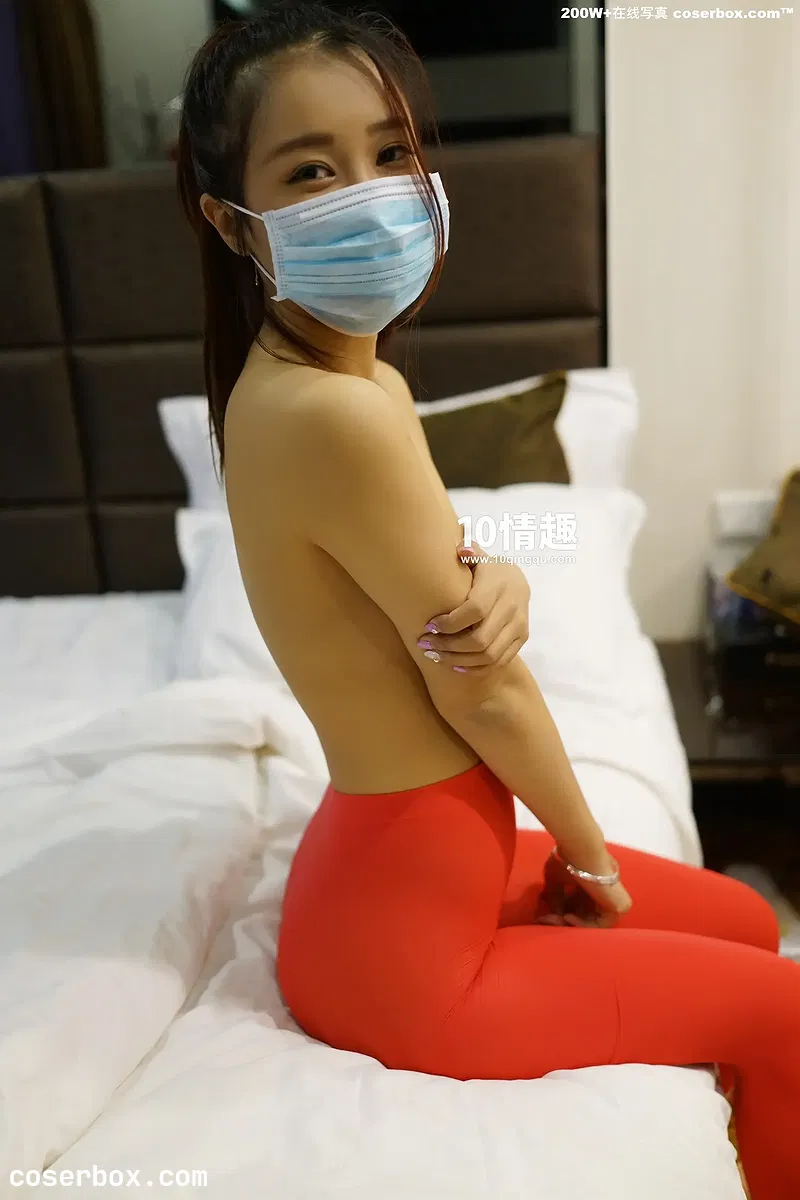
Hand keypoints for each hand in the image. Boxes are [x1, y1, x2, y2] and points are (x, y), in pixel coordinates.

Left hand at [418, 545, 529, 673]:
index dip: (450, 623)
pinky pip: (497, 662)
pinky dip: (474, 668)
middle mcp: (512, 608)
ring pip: (488, 655)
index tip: (428, 626)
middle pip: (480, 639)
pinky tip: (454, 665)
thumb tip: (460, 549)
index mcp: (499, 585)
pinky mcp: (521, 640)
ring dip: (457, 660)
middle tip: (425, 645)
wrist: (519, 582)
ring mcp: (519, 627)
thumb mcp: (479, 558)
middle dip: (448, 646)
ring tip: (434, 656)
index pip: (475, 611)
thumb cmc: (489, 570)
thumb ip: (469, 553)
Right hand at [535, 850, 632, 928]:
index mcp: (594, 884)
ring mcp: (615, 900)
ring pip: (591, 920)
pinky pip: (600, 924)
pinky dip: (583, 924)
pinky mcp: (621, 907)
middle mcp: (605, 892)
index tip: (544, 916)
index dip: (561, 912)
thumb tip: (554, 912)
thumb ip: (555, 896)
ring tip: (555, 919)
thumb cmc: (568, 861)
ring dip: (570, 923)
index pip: (579, 905)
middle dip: (563, 920)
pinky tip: (568, 917)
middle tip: (546, 920)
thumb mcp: (555, 879)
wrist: (582, 851)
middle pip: (584, 914)